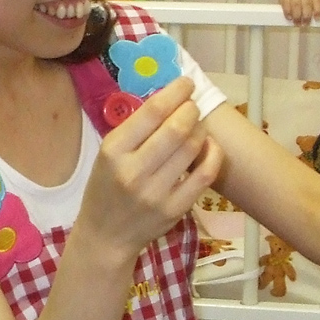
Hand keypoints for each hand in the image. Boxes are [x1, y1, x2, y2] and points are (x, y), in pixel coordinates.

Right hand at [79, 77, 224, 260]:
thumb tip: (170, 97)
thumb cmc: (105, 188)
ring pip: (194, 148)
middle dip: (191, 109)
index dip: (176, 92)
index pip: (152, 112)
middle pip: (177, 128)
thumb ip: (135, 130)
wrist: (105, 236)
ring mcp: (156, 192)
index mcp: (113, 152)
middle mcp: (134, 171)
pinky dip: (213, 154)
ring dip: (201, 130)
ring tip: (196, 127)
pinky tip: (209, 147)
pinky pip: (205, 174)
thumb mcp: (107, 155)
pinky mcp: (175, 209)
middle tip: (192, 106)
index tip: (186, 84)